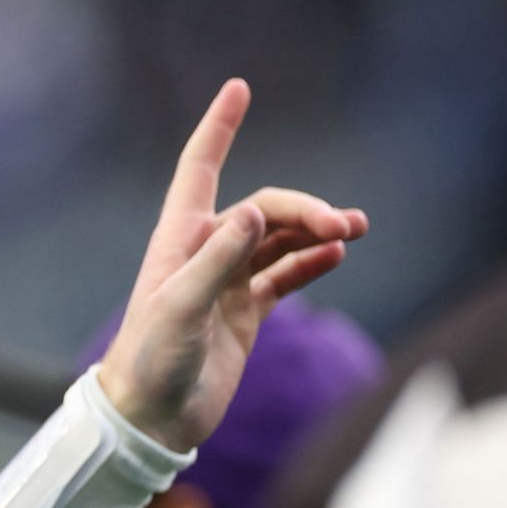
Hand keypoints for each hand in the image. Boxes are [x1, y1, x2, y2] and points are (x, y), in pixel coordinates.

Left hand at [98, 79, 367, 451]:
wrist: (151, 419)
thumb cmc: (150, 359)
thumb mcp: (181, 307)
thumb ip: (218, 260)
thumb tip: (257, 212)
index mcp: (178, 240)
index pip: (200, 169)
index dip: (219, 128)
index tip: (238, 88)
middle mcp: (204, 253)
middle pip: (263, 210)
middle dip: (304, 210)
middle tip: (343, 225)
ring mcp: (227, 282)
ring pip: (280, 242)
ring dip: (316, 232)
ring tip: (355, 229)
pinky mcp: (245, 313)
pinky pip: (284, 277)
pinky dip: (310, 263)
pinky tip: (335, 256)